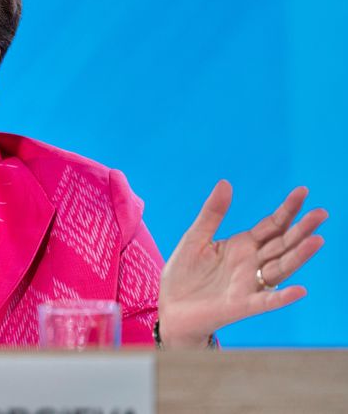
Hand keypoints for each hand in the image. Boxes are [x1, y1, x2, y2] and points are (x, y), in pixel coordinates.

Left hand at [158, 181, 326, 347]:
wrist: (169, 307)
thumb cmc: (184, 274)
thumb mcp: (195, 237)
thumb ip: (212, 213)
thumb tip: (225, 183)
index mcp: (242, 246)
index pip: (271, 225)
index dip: (287, 209)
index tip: (302, 191)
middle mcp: (252, 264)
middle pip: (282, 244)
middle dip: (301, 229)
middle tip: (321, 213)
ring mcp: (249, 284)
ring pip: (280, 268)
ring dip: (299, 256)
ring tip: (317, 240)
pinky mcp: (241, 305)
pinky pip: (265, 301)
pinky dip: (282, 296)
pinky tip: (299, 290)